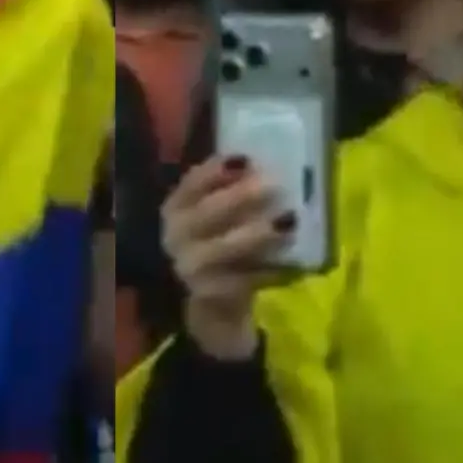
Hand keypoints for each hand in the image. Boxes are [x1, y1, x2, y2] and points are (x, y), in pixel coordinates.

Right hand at [162, 156, 295, 358]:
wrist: (213, 304)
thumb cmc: (220, 245)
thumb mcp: (220, 215)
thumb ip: (232, 190)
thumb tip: (263, 167)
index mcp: (175, 209)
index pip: (189, 184)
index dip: (215, 171)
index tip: (246, 159)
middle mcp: (175, 237)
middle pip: (205, 213)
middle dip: (240, 197)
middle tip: (274, 186)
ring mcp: (189, 268)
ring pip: (220, 249)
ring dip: (254, 235)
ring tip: (287, 223)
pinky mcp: (208, 296)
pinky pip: (239, 281)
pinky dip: (265, 272)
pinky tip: (287, 265)